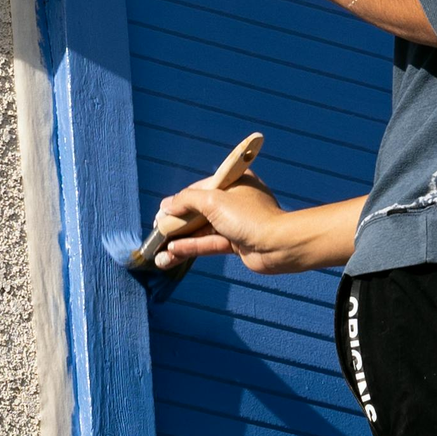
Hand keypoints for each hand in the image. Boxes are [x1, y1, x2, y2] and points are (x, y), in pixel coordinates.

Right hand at [153, 172, 285, 266]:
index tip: (161, 212)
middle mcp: (236, 200)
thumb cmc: (250, 217)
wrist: (279, 245)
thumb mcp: (213, 201)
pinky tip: (172, 254)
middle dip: (178, 223)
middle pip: (200, 210)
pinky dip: (192, 248)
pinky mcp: (237, 243)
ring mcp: (237, 223)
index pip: (199, 189)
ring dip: (181, 240)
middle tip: (157, 232)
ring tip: (159, 250)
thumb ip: (186, 201)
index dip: (179, 201)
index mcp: (234, 181)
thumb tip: (166, 205)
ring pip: (202, 230)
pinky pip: (209, 243)